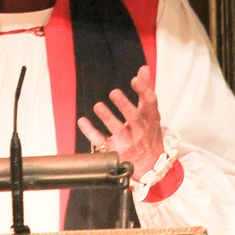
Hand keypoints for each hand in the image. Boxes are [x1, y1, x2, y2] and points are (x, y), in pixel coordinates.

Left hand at [77, 65, 163, 180]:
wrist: (150, 165)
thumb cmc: (149, 134)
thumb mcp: (151, 112)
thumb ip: (146, 89)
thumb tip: (144, 69)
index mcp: (150, 119)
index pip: (150, 104)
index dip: (144, 91)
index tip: (135, 80)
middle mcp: (140, 131)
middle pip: (134, 118)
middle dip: (124, 105)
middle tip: (114, 92)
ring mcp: (127, 142)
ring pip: (118, 131)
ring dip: (107, 118)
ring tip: (98, 106)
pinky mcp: (115, 150)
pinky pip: (101, 141)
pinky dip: (90, 132)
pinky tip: (82, 121)